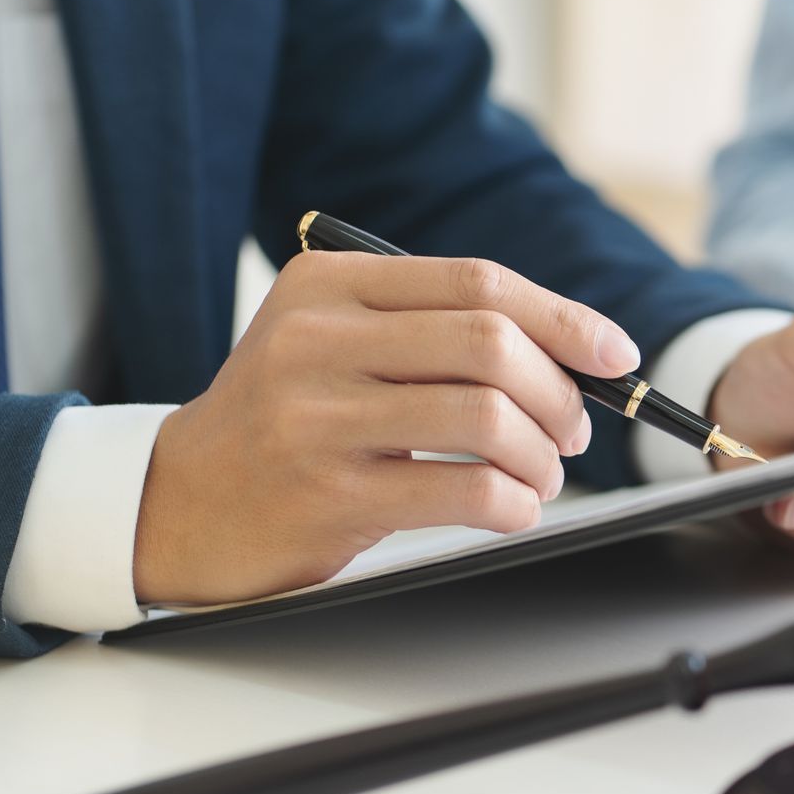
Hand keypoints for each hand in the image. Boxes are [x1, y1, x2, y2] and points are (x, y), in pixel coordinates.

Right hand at [134, 253, 635, 604]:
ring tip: (541, 476)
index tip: (616, 355)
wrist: (178, 501)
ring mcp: (317, 417)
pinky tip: (512, 510)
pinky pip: (463, 490)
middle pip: (492, 344)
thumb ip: (431, 328)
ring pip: (486, 417)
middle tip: (572, 432)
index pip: (478, 283)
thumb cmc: (286, 419)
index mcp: (328, 286)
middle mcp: (317, 341)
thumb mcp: (337, 344)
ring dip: (542, 455)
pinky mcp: (328, 494)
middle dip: (560, 394)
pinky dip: (513, 503)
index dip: (564, 320)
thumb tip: (574, 349)